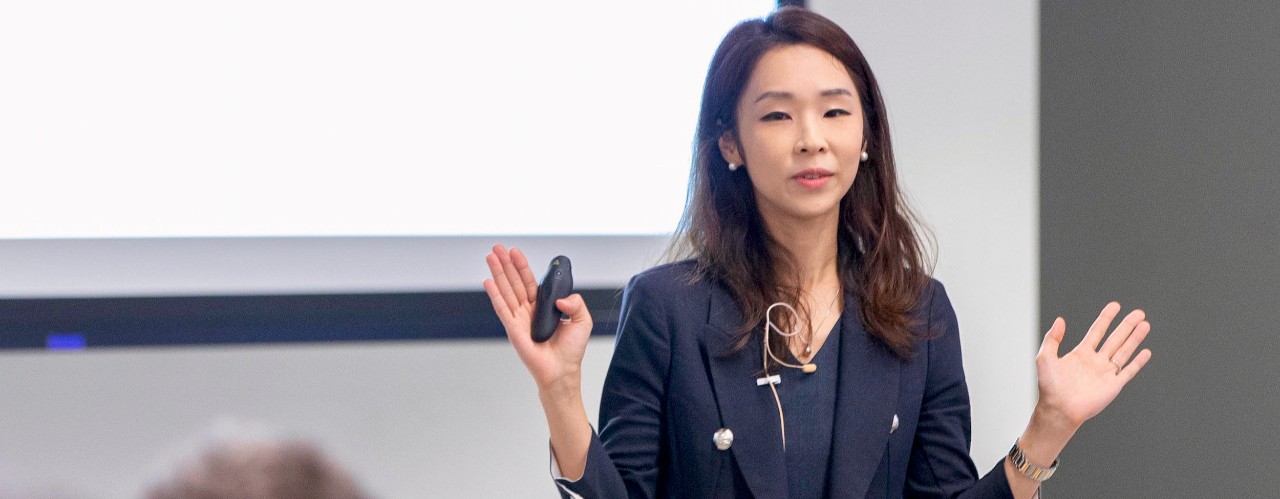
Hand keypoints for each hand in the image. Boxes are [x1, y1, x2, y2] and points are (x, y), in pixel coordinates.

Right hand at [483, 244, 593, 398]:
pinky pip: (502, 308)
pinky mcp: (513, 329)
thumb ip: (576, 303)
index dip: (522, 265)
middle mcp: (528, 310)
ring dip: (497, 273)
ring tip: (490, 256)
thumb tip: (560, 298)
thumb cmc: (571, 350)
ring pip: (507, 290)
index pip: (530, 281)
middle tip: (497, 247)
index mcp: (543, 306)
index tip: (515, 251)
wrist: (562, 371)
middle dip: (505, 264)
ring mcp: (519, 318)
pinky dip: (495, 295)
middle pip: (515, 281)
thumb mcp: (582, 320)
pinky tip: (488, 282)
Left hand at [1034, 302, 1152, 428]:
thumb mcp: (1045, 358)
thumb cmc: (1049, 387)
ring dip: (1135, 338)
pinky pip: (1128, 371)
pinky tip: (1146, 352)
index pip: (1097, 331)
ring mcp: (1105, 373)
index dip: (1106, 318)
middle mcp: (1096, 361)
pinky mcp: (1113, 386)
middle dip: (1127, 325)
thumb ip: (1052, 338)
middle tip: (1139, 312)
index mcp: (1081, 354)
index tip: (1115, 305)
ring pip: (1124, 351)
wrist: (1058, 409)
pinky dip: (1137, 362)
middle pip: (1115, 339)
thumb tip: (1060, 320)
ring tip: (1145, 325)